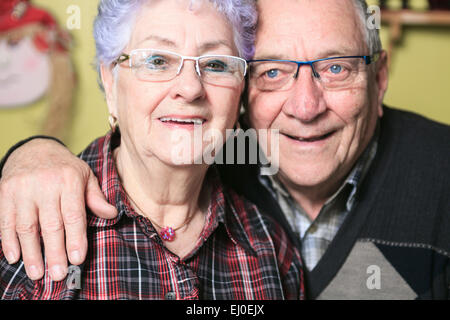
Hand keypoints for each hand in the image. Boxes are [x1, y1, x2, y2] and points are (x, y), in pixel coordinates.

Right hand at [0, 138, 117, 280]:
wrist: (35, 149)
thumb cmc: (65, 168)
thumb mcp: (85, 177)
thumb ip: (96, 198)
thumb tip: (112, 214)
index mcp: (69, 180)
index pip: (74, 215)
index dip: (76, 238)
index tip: (78, 259)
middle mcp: (45, 184)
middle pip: (51, 224)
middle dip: (55, 252)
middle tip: (58, 273)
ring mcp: (23, 188)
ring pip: (27, 226)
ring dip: (31, 252)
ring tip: (37, 272)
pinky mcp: (5, 192)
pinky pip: (5, 220)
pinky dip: (9, 241)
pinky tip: (15, 257)